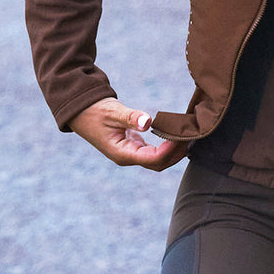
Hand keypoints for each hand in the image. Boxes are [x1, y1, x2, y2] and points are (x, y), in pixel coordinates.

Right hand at [68, 97, 189, 170]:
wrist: (82, 110)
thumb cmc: (96, 111)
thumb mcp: (113, 112)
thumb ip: (131, 117)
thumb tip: (147, 122)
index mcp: (122, 153)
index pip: (152, 159)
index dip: (169, 150)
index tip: (181, 136)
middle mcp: (128, 156)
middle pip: (159, 164)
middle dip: (176, 153)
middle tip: (192, 136)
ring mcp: (131, 153)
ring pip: (158, 160)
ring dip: (174, 151)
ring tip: (189, 136)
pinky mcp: (134, 146)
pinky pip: (154, 152)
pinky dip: (167, 146)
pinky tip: (177, 135)